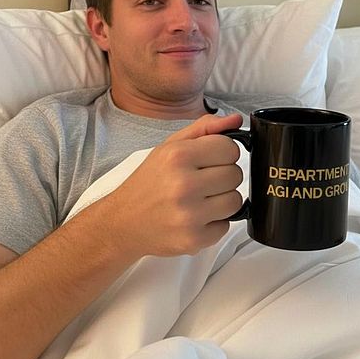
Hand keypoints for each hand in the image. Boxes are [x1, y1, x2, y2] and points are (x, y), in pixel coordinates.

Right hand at [104, 112, 244, 258]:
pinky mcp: (194, 239)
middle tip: (202, 181)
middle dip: (223, 176)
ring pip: (236, 201)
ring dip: (222, 200)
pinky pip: (226, 226)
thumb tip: (235, 119)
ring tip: (200, 199)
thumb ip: (205, 128)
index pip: (231, 148)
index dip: (223, 153)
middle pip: (236, 174)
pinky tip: (195, 217)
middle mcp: (183, 185)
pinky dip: (215, 222)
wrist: (123, 222)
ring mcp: (189, 215)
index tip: (210, 160)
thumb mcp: (170, 146)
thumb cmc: (149, 182)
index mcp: (178, 156)